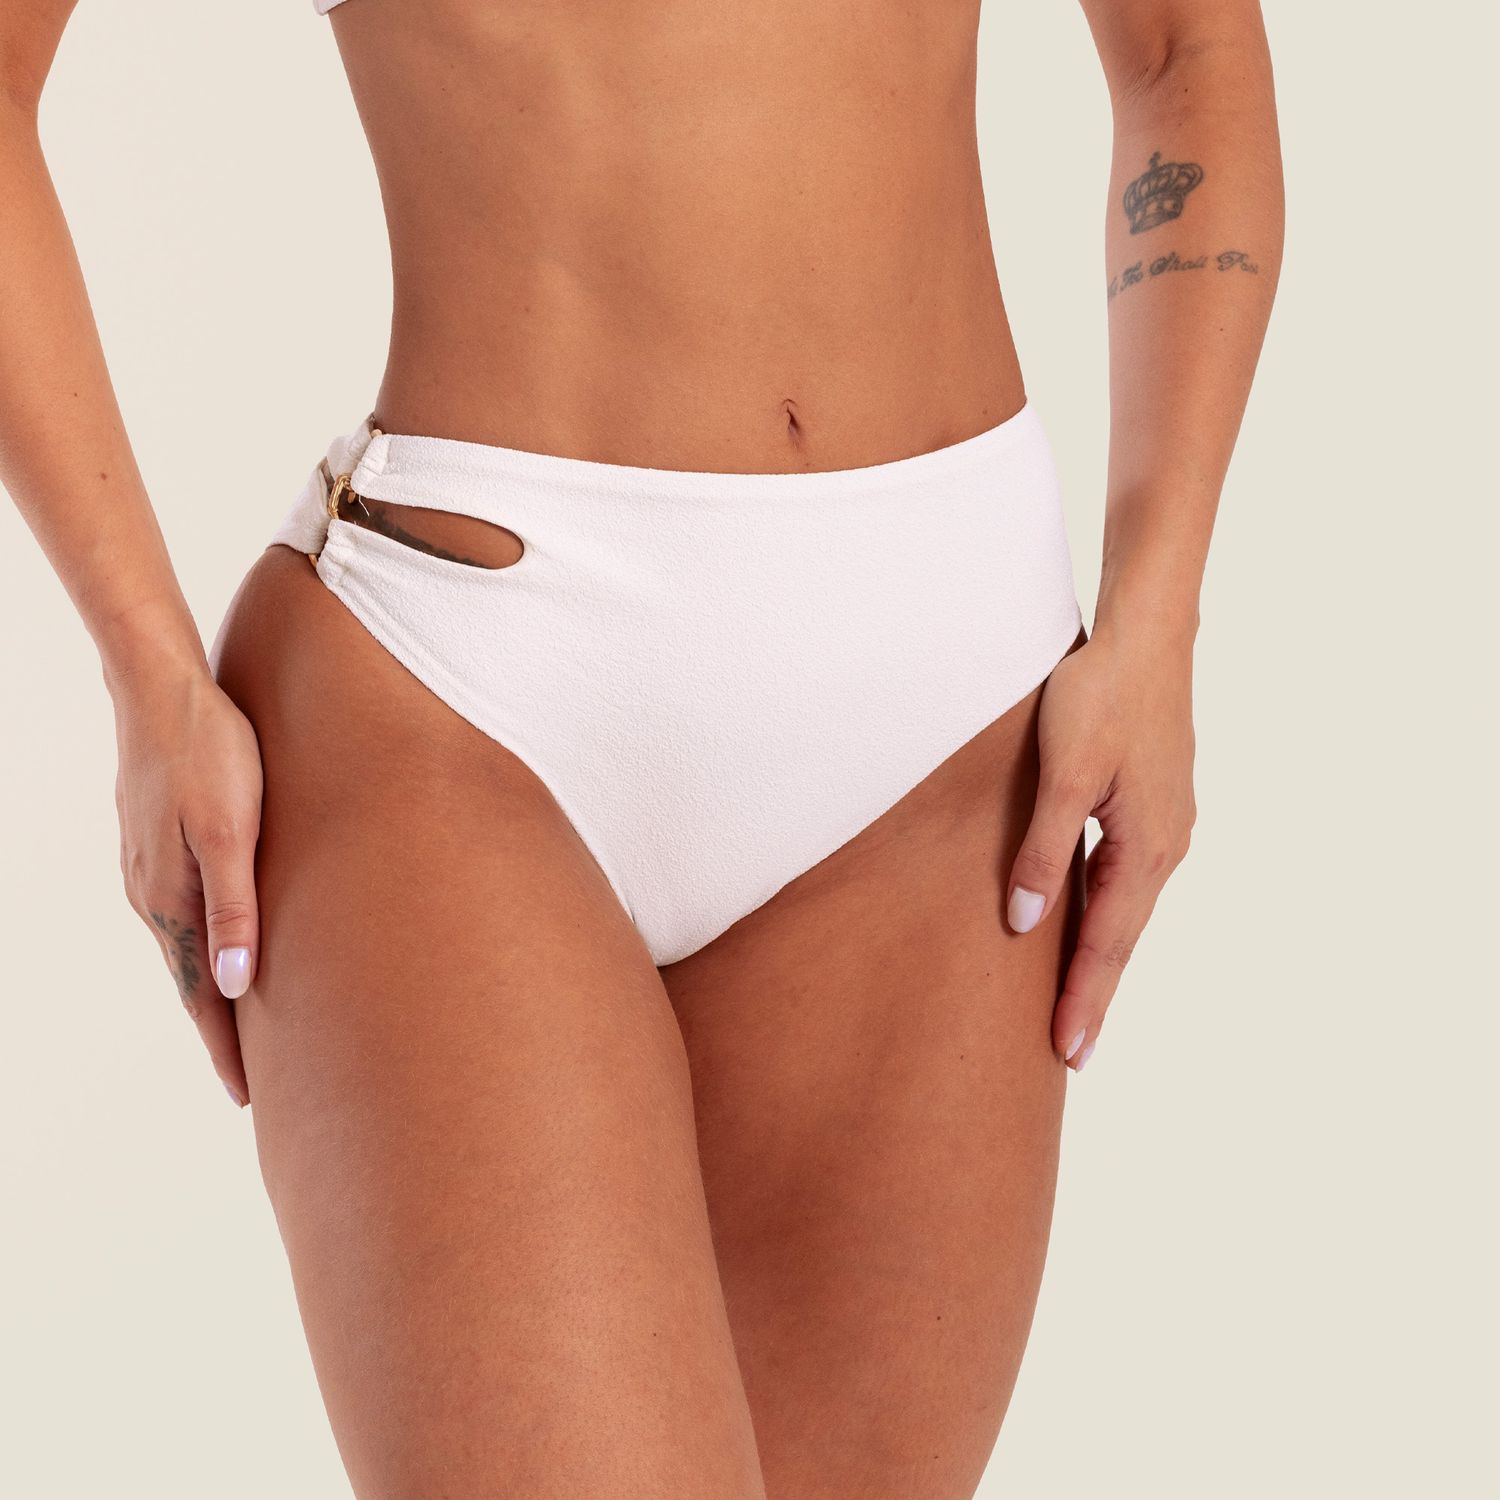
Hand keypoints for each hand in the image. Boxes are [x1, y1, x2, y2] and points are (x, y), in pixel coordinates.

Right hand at [112, 665, 263, 1105]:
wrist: (162, 689)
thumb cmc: (210, 751)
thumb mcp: (232, 829)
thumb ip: (235, 905)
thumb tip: (231, 983)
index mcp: (173, 900)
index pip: (201, 996)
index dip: (225, 1047)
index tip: (247, 1096)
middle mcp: (155, 896)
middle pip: (192, 981)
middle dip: (220, 1033)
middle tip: (252, 1082)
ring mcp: (151, 871)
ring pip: (188, 949)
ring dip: (214, 992)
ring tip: (245, 1028)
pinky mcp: (159, 847)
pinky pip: (186, 917)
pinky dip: (207, 948)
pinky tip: (225, 950)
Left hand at [1006, 626, 1196, 1070]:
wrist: (1146, 635)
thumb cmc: (1100, 696)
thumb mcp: (1063, 776)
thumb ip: (1044, 851)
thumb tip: (1027, 923)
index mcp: (1146, 848)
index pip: (1108, 944)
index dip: (1085, 1000)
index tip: (1067, 1053)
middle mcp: (1165, 845)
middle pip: (1123, 936)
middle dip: (1094, 993)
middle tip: (1071, 1052)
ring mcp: (1164, 824)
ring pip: (1125, 907)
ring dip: (1100, 956)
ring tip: (1075, 1002)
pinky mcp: (1152, 803)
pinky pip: (1125, 876)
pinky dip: (1104, 912)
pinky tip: (1084, 922)